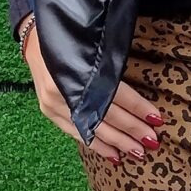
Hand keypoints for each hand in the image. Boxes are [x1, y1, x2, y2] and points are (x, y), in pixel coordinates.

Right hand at [22, 19, 161, 163]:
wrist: (34, 35)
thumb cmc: (72, 36)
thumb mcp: (95, 45)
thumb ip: (112, 67)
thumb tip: (141, 94)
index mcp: (79, 65)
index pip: (115, 92)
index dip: (137, 107)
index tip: (157, 119)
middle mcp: (64, 86)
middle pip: (105, 114)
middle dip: (131, 129)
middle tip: (152, 141)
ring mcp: (52, 100)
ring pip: (90, 128)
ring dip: (117, 142)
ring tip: (137, 153)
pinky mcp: (48, 110)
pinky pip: (75, 133)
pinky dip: (95, 145)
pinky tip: (112, 155)